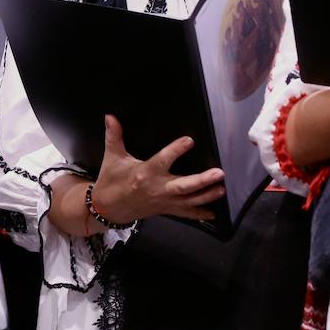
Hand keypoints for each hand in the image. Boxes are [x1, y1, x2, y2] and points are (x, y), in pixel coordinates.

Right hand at [89, 115, 225, 225]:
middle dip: (202, 181)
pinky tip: (213, 212)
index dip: (176, 150)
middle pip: (183, 186)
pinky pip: (185, 213)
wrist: (107, 208)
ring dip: (206, 195)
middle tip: (219, 173)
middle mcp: (157, 188)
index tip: (189, 141)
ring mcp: (163, 201)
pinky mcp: (165, 209)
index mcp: (145, 172)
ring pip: (189, 200)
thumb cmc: (111, 180)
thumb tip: (110, 116)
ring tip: (221, 188)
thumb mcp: (112, 156)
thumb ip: (114, 135)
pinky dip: (199, 213)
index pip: (163, 160)